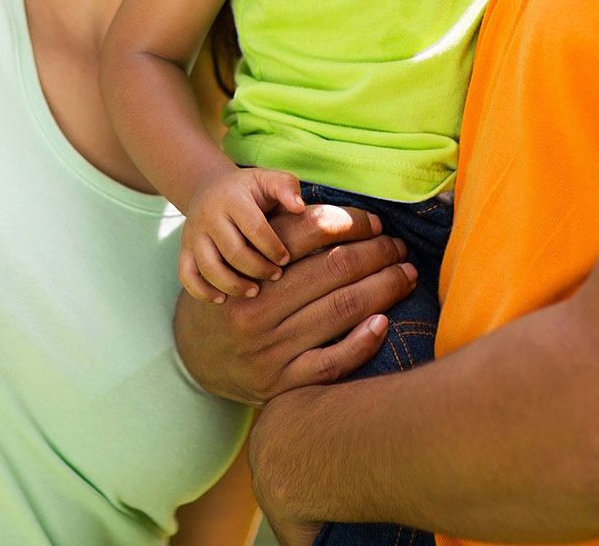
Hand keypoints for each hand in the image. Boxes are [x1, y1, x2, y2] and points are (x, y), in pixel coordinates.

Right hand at [175, 203, 414, 403]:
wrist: (194, 359)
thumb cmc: (229, 299)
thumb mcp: (237, 261)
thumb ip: (277, 238)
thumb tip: (335, 213)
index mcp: (246, 272)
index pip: (305, 235)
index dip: (348, 223)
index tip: (375, 221)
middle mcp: (255, 311)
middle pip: (331, 270)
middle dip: (375, 252)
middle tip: (397, 246)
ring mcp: (270, 351)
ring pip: (341, 310)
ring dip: (382, 288)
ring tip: (405, 274)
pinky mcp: (282, 385)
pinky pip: (333, 363)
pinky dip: (363, 342)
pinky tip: (385, 322)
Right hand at [181, 166, 308, 300]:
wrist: (210, 187)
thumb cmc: (248, 189)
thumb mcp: (267, 179)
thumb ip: (286, 186)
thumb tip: (299, 208)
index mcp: (232, 198)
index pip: (254, 229)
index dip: (273, 248)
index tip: (286, 259)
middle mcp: (208, 215)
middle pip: (233, 252)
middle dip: (258, 269)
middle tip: (275, 275)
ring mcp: (193, 233)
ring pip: (209, 267)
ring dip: (233, 285)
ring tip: (254, 292)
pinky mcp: (184, 248)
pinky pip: (186, 275)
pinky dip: (202, 291)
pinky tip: (222, 298)